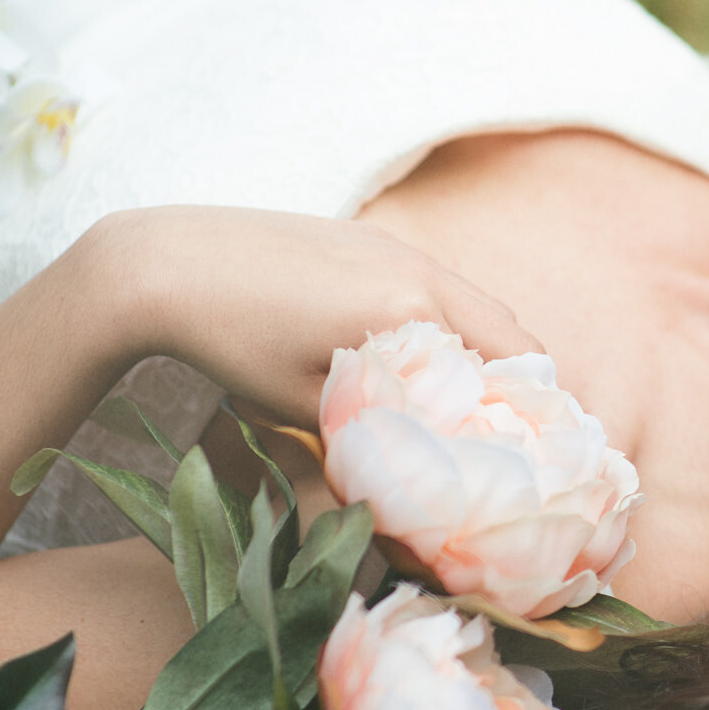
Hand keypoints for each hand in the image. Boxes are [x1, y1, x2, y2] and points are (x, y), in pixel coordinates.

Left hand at [81, 206, 542, 427]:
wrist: (165, 264)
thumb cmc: (231, 344)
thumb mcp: (310, 407)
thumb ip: (380, 431)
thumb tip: (424, 472)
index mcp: (412, 312)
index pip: (515, 364)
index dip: (538, 414)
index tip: (543, 455)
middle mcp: (420, 269)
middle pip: (512, 331)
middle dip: (524, 386)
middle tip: (516, 438)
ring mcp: (397, 245)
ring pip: (476, 305)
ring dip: (487, 353)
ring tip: (468, 405)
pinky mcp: (370, 236)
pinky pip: (436, 285)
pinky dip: (448, 324)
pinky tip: (414, 357)